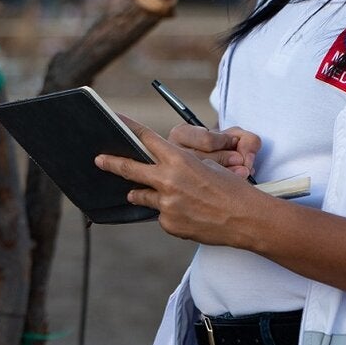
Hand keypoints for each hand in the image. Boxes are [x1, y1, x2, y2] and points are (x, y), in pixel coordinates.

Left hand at [97, 117, 262, 247]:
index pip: (147, 139)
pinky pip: (161, 215)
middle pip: (130, 169)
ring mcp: (166, 204)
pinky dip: (170, 213)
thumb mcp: (208, 167)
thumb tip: (164, 171)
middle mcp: (167, 181)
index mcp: (178, 160)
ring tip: (147, 193)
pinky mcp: (169, 223)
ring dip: (142, 193)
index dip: (129, 128)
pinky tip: (189, 214)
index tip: (115, 120)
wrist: (246, 219)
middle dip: (111, 163)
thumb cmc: (232, 189)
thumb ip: (180, 166)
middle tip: (99, 160)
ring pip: (141, 196)